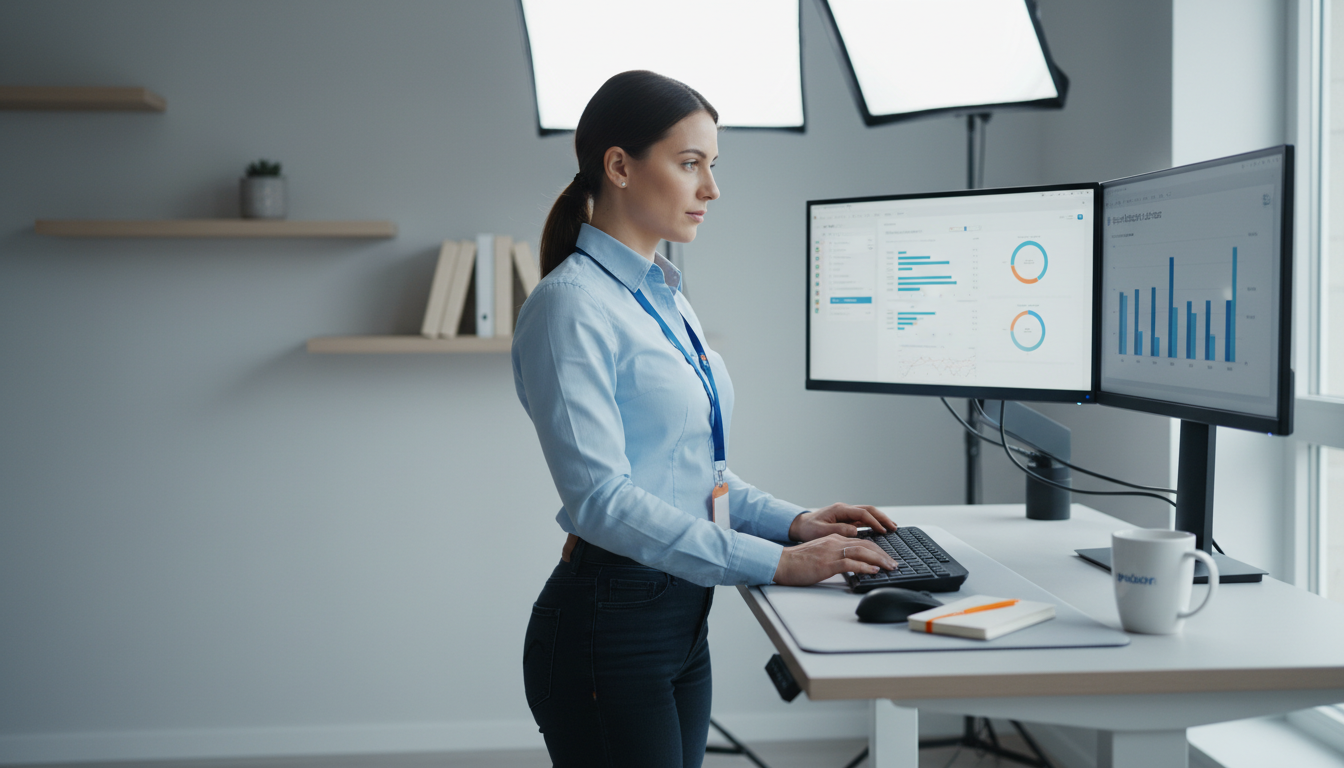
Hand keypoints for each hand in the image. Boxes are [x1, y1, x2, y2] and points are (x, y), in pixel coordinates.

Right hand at [772, 534, 897, 585]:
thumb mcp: (819, 554)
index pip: (860, 541)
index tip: (885, 557)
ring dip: (879, 559)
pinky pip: (851, 563)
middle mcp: (834, 542)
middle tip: (894, 563)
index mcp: (833, 539)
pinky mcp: (828, 563)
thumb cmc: (797, 562)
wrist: (781, 563)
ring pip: (862, 551)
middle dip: (883, 553)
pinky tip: (874, 570)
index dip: (876, 549)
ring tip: (890, 566)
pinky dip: (865, 566)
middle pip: (865, 544)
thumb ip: (834, 556)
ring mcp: (832, 552)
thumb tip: (849, 565)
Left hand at [789, 503, 896, 541]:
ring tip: (892, 527)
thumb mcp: (821, 531)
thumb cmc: (809, 529)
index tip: (883, 530)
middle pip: (869, 510)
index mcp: (840, 510)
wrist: (800, 526)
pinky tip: (880, 529)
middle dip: (882, 518)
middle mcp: (845, 509)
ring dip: (880, 519)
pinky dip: (873, 523)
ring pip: (868, 513)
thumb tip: (855, 530)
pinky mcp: (846, 519)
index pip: (862, 513)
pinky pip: (863, 519)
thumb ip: (838, 530)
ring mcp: (846, 513)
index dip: (874, 522)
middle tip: (894, 527)